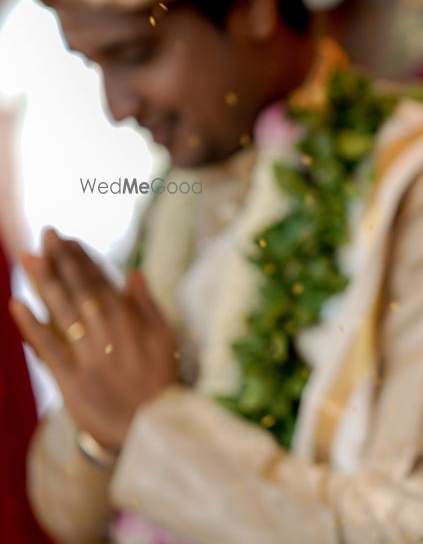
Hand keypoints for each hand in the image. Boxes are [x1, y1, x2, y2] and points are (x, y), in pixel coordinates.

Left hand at [9, 229, 178, 449]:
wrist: (153, 427)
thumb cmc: (161, 381)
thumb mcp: (165, 340)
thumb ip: (148, 306)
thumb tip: (132, 274)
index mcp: (131, 322)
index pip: (102, 282)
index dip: (83, 259)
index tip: (67, 238)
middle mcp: (108, 334)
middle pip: (80, 291)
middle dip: (62, 261)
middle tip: (46, 234)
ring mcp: (88, 355)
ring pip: (62, 313)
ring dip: (45, 283)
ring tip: (29, 257)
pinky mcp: (71, 379)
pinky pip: (48, 349)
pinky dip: (32, 327)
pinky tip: (17, 305)